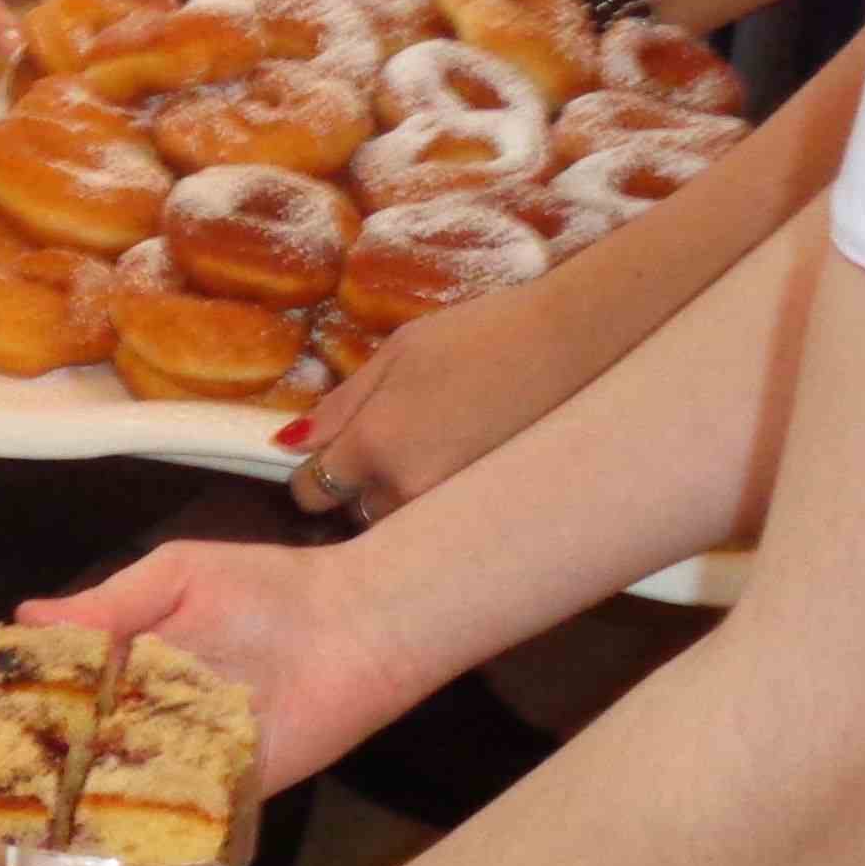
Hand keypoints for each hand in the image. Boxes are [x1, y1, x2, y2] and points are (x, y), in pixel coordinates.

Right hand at [18, 536, 427, 798]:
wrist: (358, 626)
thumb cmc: (268, 588)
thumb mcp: (178, 576)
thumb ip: (110, 604)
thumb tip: (24, 617)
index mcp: (135, 660)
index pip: (67, 688)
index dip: (22, 701)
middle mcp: (153, 715)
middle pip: (86, 747)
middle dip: (39, 764)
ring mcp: (188, 759)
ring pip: (124, 787)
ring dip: (81, 802)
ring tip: (15, 826)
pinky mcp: (227, 794)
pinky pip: (177, 817)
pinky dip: (144, 829)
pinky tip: (91, 845)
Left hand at [285, 300, 558, 524]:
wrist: (573, 347)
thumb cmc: (481, 336)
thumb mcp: (399, 351)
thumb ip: (341, 403)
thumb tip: (291, 442)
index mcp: (375, 444)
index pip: (312, 490)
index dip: (311, 472)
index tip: (326, 455)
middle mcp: (408, 491)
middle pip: (353, 515)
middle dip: (357, 489)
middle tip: (390, 444)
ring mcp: (452, 511)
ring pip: (399, 528)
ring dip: (400, 502)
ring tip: (432, 452)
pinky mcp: (490, 519)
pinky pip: (442, 529)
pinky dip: (440, 509)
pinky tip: (461, 466)